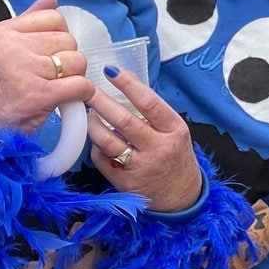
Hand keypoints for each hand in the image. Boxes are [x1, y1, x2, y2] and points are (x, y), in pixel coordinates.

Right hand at [0, 0, 91, 133]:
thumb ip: (27, 22)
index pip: (52, 18)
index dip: (59, 35)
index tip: (51, 51)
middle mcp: (10, 48)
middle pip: (67, 40)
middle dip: (67, 58)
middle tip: (53, 73)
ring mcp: (25, 71)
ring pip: (76, 61)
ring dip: (74, 76)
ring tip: (57, 86)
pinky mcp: (39, 95)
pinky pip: (80, 85)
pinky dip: (82, 93)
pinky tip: (70, 98)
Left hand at [85, 65, 203, 212]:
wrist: (181, 197)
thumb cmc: (175, 157)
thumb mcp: (175, 132)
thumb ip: (154, 114)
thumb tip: (125, 86)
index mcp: (173, 130)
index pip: (149, 102)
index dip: (128, 84)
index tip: (111, 71)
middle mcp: (158, 148)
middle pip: (123, 120)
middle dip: (101, 102)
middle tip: (87, 90)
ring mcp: (140, 167)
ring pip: (106, 140)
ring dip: (92, 124)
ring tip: (88, 115)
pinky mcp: (124, 182)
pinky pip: (101, 158)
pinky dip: (97, 146)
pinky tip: (99, 141)